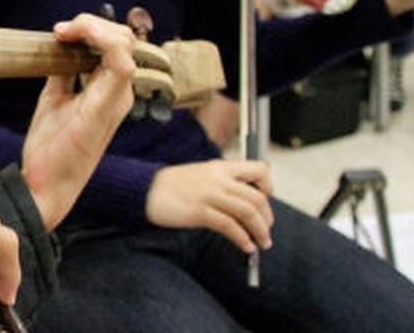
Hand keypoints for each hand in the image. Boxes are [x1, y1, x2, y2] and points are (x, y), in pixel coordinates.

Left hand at [20, 14, 136, 229]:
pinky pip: (120, 66)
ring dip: (94, 28)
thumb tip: (58, 47)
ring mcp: (117, 101)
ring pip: (124, 45)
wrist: (44, 184)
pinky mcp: (105, 109)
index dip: (91, 27)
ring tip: (64, 33)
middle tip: (60, 31)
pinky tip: (77, 39)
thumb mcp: (54, 98)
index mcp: (110, 91)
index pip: (116, 44)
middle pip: (124, 39)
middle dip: (92, 23)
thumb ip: (63, 72)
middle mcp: (120, 94)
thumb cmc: (52, 147)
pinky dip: (102, 43)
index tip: (60, 31)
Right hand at [145, 159, 273, 252]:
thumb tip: (246, 201)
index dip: (268, 187)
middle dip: (267, 219)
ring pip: (248, 213)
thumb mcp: (203, 175)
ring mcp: (209, 195)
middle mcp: (219, 179)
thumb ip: (224, 183)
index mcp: (220, 167)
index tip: (266, 200)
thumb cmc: (172, 185)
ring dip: (260, 231)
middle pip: (257, 198)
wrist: (146, 189)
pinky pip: (230, 226)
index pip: (259, 170)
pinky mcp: (199, 211)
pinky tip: (246, 247)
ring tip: (261, 243)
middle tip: (266, 230)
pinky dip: (242, 239)